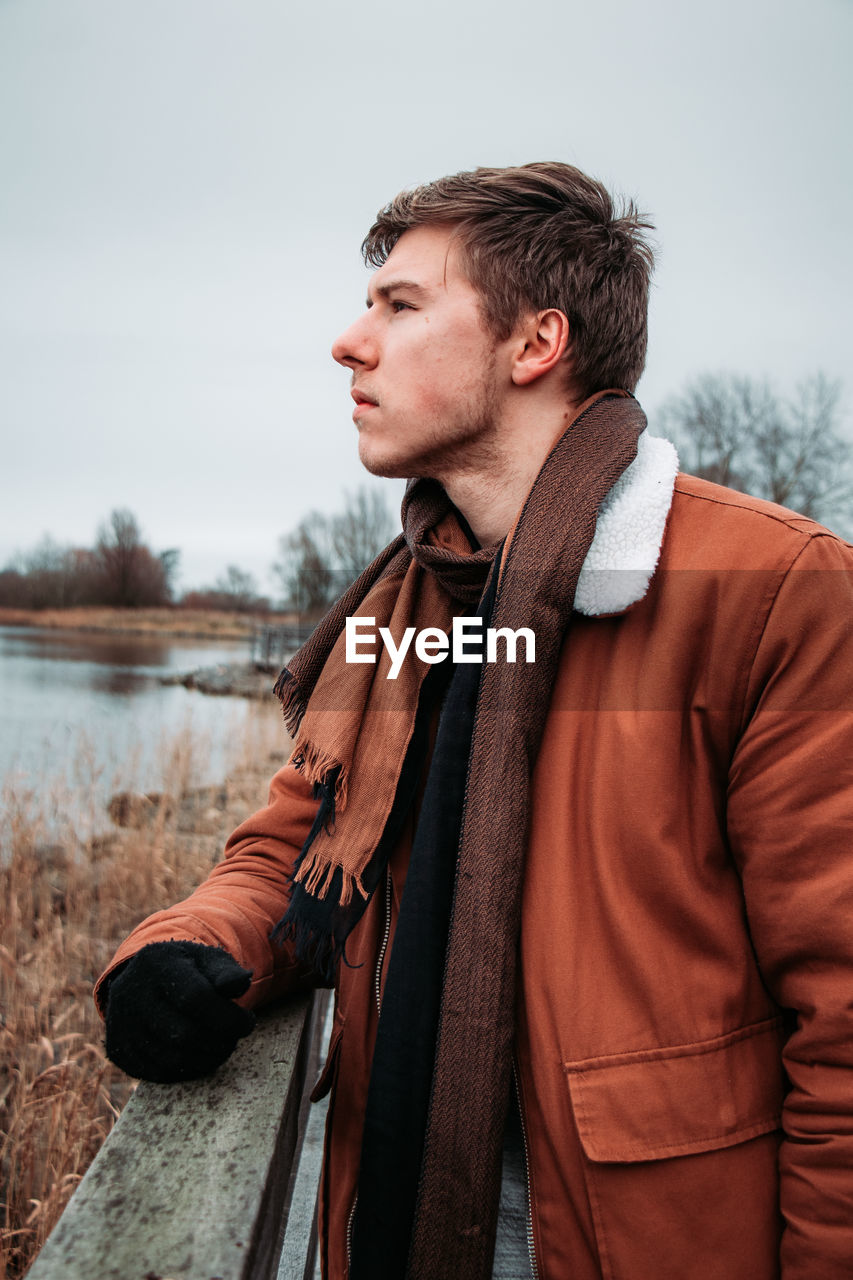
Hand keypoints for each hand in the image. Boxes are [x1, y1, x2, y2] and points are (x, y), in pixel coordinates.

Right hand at [104, 940, 255, 1081]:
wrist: (143, 979)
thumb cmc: (186, 969)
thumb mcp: (207, 959)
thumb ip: (226, 972)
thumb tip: (243, 983)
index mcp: (155, 963)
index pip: (195, 998)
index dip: (228, 1017)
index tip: (248, 1022)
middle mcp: (130, 993)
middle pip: (184, 1033)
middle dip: (220, 1041)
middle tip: (235, 1037)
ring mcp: (120, 1024)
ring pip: (172, 1060)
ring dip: (207, 1060)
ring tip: (222, 1046)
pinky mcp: (119, 1050)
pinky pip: (158, 1073)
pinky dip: (188, 1071)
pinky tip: (202, 1056)